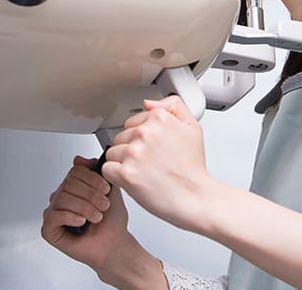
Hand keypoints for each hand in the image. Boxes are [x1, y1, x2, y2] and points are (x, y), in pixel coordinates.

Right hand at [41, 155, 130, 271]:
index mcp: (76, 187)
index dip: (92, 178)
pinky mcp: (49, 229)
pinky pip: (53, 215)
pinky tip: (81, 222)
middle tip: (103, 206)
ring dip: (84, 207)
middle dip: (90, 194)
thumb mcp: (110, 191)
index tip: (105, 189)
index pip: (75, 171)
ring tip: (96, 217)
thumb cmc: (112, 222)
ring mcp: (54, 212)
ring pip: (62, 198)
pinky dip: (70, 217)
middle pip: (68, 183)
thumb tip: (79, 159)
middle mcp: (63, 197)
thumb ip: (99, 172)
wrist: (114, 244)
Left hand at [101, 95, 214, 230]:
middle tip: (150, 163)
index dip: (140, 138)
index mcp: (159, 118)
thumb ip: (174, 107)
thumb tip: (148, 103)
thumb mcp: (192, 128)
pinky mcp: (126, 173)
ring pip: (113, 152)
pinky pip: (107, 169)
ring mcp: (134, 153)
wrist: (194, 197)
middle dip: (131, 150)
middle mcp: (145, 133)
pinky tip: (133, 180)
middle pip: (121, 137)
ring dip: (123, 163)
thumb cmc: (192, 169)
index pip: (132, 122)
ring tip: (143, 172)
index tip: (152, 149)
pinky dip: (116, 177)